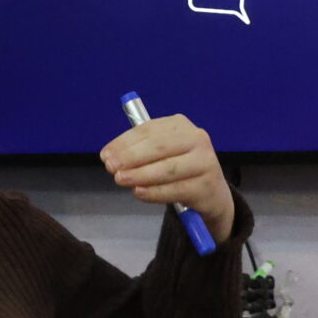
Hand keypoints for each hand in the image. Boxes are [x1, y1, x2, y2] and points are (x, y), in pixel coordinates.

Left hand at [99, 114, 233, 239]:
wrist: (212, 193)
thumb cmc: (180, 169)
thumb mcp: (162, 153)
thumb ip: (139, 152)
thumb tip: (111, 157)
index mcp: (180, 125)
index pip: (148, 130)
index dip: (124, 142)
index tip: (105, 155)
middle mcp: (196, 138)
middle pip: (159, 147)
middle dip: (131, 157)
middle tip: (111, 168)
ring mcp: (205, 162)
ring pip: (168, 168)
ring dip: (140, 174)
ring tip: (121, 180)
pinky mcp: (207, 185)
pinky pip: (176, 189)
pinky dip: (155, 192)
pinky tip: (139, 192)